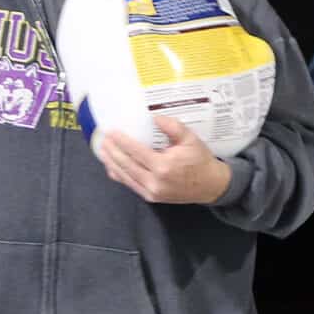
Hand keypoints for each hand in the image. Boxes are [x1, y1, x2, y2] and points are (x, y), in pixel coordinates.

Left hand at [99, 117, 231, 203]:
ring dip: (112, 163)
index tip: (111, 132)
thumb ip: (173, 127)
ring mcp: (152, 191)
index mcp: (163, 166)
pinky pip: (130, 185)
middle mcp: (154, 181)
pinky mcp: (151, 197)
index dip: (121, 141)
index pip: (136, 152)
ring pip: (125, 176)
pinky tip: (112, 166)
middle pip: (125, 165)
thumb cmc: (200, 161)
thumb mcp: (191, 139)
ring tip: (103, 151)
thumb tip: (154, 117)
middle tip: (103, 139)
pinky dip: (119, 175)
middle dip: (112, 151)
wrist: (210, 185)